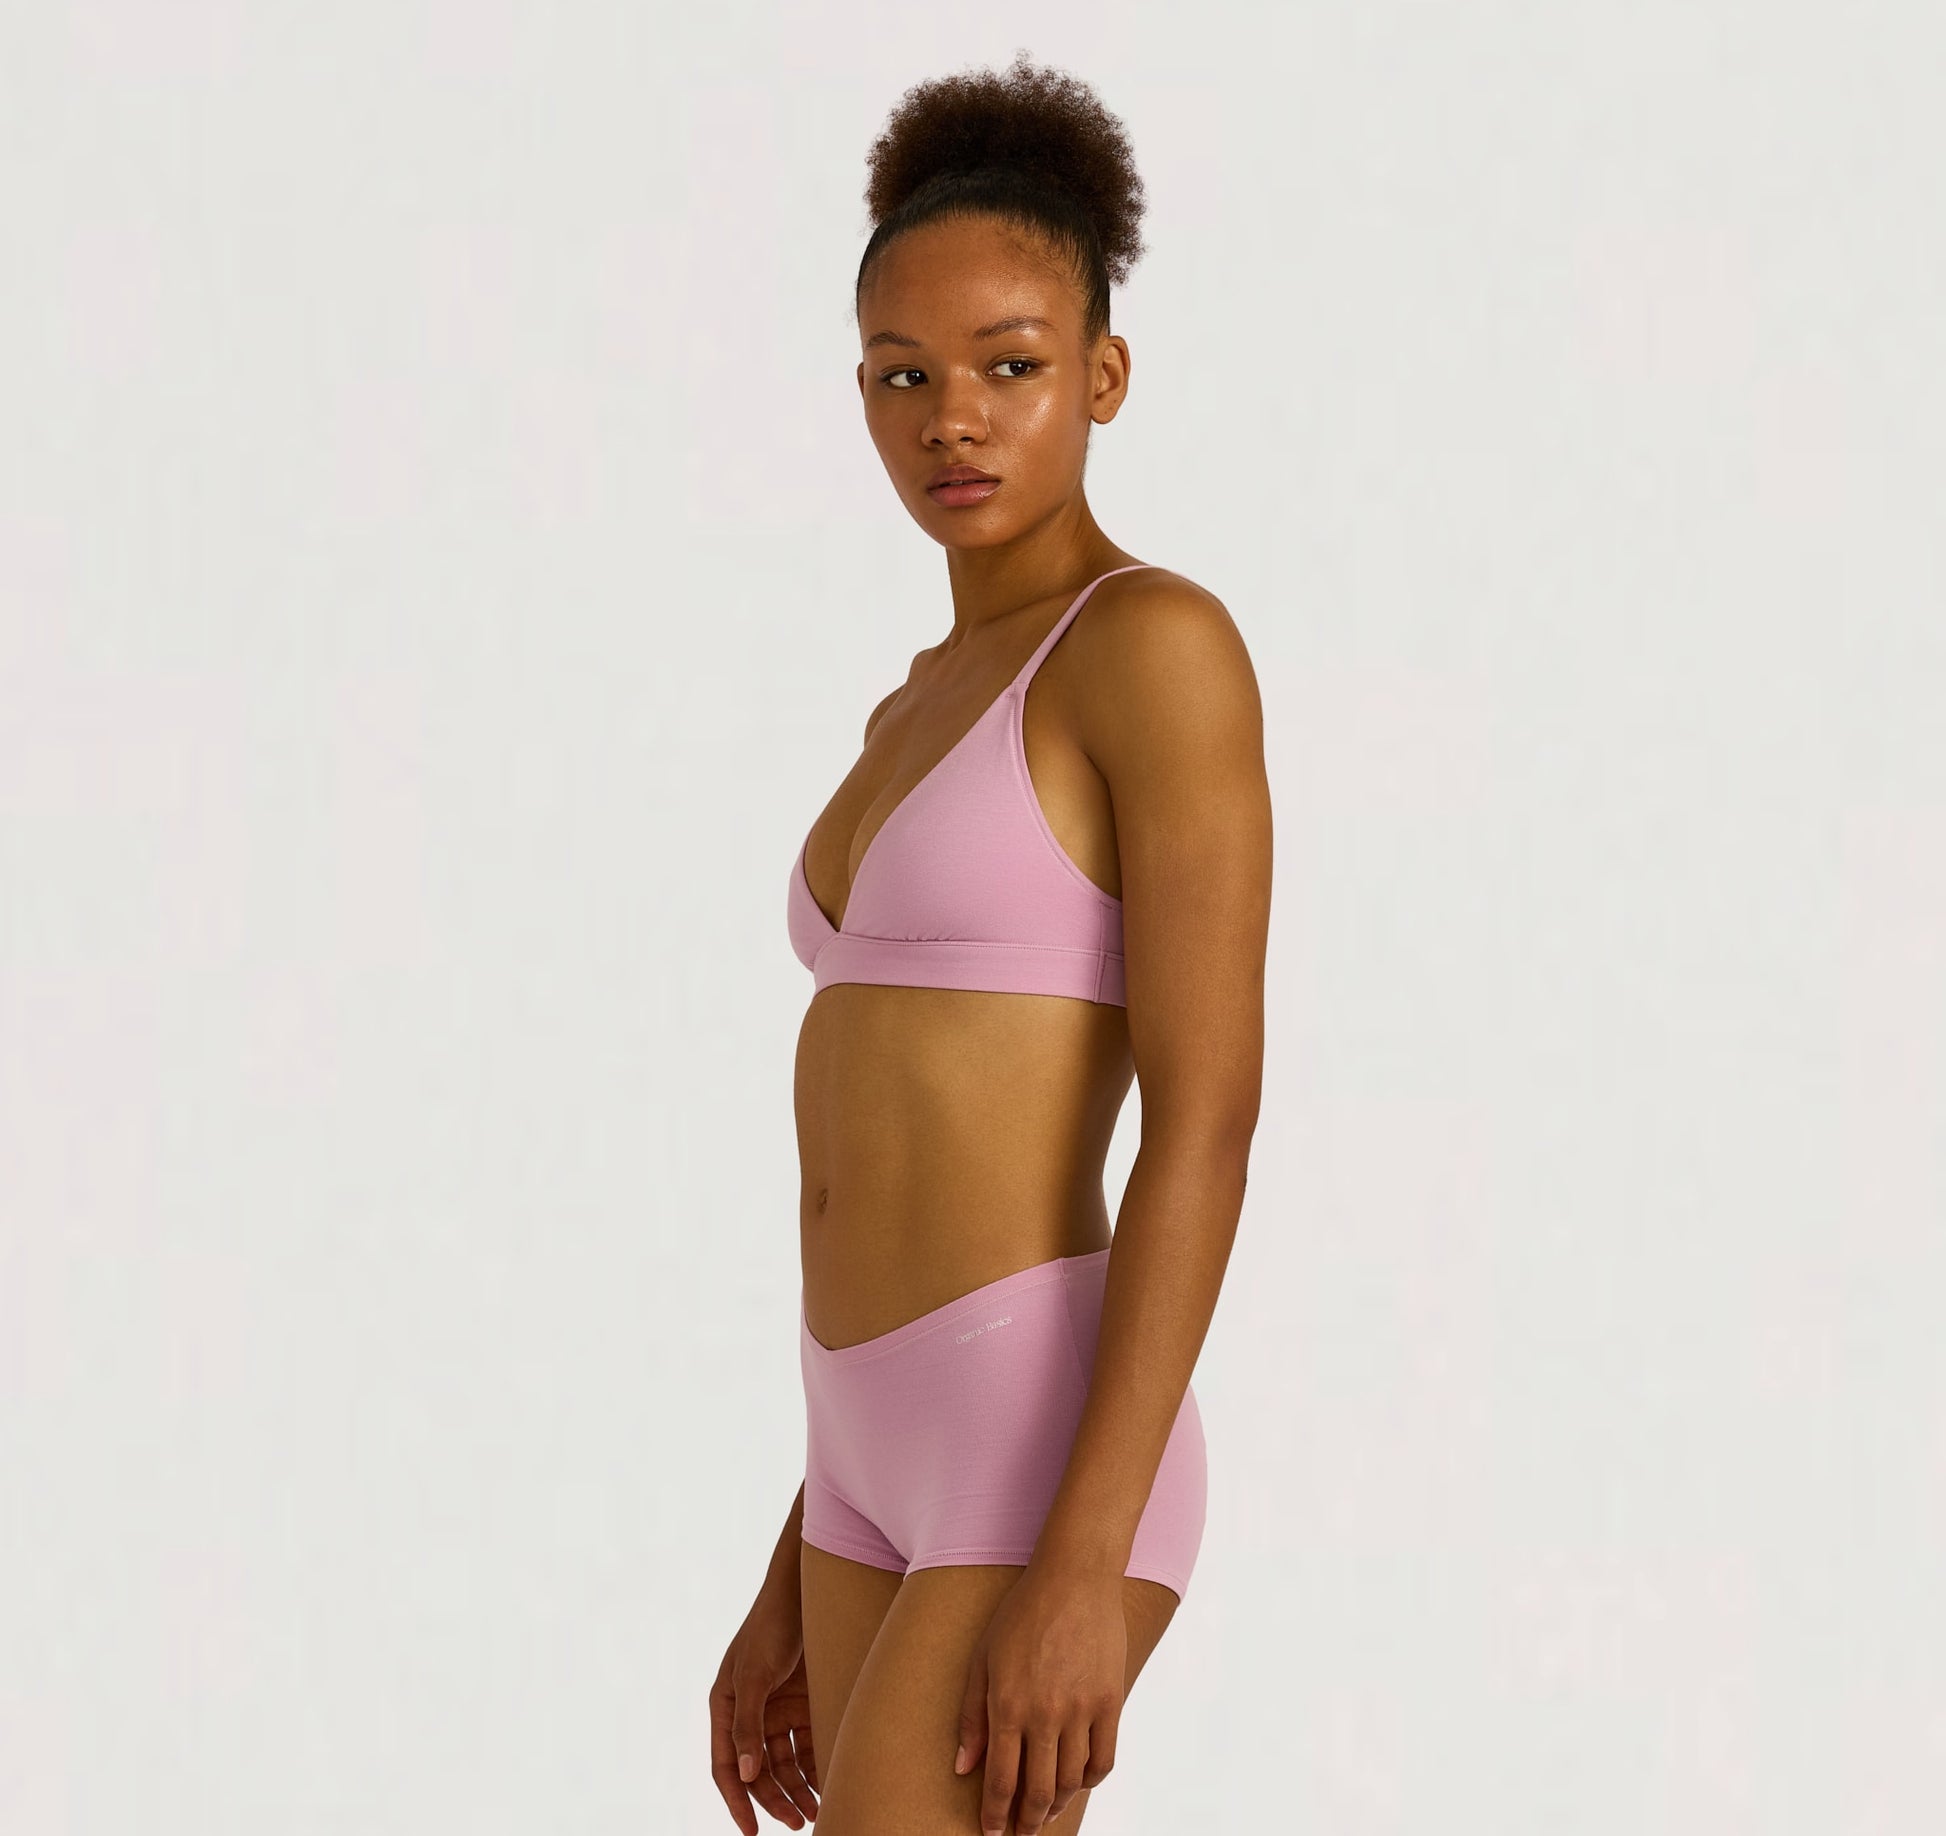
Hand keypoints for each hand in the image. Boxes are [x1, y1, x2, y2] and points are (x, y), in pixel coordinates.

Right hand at [709, 1590, 819, 1831]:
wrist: (807, 1589)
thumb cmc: (771, 1626)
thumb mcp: (755, 1675)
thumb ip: (748, 1725)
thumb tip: (745, 1774)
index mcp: (726, 1707)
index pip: (726, 1767)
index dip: (738, 1802)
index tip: (752, 1833)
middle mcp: (750, 1713)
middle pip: (759, 1770)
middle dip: (776, 1799)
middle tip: (800, 1821)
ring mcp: (777, 1709)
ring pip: (785, 1762)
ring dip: (798, 1787)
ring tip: (818, 1808)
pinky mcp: (803, 1702)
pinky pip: (806, 1743)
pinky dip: (814, 1763)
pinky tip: (828, 1778)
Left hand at [953, 1561, 1126, 1835]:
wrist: (1074, 1577)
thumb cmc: (1022, 1613)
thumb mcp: (983, 1657)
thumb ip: (972, 1715)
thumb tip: (964, 1767)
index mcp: (1008, 1705)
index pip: (1001, 1781)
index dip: (996, 1816)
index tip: (993, 1833)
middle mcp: (1046, 1714)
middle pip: (1039, 1792)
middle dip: (1026, 1822)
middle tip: (1020, 1834)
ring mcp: (1082, 1709)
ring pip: (1072, 1782)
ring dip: (1057, 1806)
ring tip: (1045, 1812)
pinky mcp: (1111, 1701)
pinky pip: (1104, 1760)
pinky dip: (1090, 1781)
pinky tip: (1077, 1782)